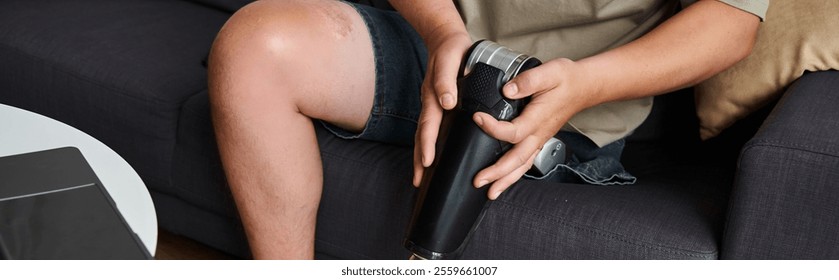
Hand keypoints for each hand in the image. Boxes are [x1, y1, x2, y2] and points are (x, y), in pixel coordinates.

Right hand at [411, 32, 472, 186]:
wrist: (445, 39)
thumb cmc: (451, 50)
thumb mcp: (451, 59)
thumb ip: (446, 81)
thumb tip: (448, 102)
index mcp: (433, 97)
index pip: (428, 126)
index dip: (427, 145)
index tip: (426, 162)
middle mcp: (431, 105)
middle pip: (421, 137)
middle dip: (418, 160)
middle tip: (417, 181)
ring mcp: (433, 107)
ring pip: (424, 135)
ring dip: (421, 156)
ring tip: (420, 176)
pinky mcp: (438, 107)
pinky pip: (432, 129)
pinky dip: (429, 145)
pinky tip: (433, 157)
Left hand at [471, 58, 595, 199]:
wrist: (584, 86)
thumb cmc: (566, 79)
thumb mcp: (548, 72)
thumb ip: (528, 81)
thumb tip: (508, 90)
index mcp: (538, 118)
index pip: (513, 131)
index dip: (493, 128)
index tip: (477, 117)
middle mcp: (539, 134)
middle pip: (517, 159)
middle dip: (497, 173)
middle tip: (478, 180)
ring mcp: (540, 139)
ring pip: (522, 166)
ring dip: (505, 180)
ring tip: (490, 193)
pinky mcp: (539, 140)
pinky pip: (526, 162)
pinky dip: (514, 174)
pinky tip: (503, 181)